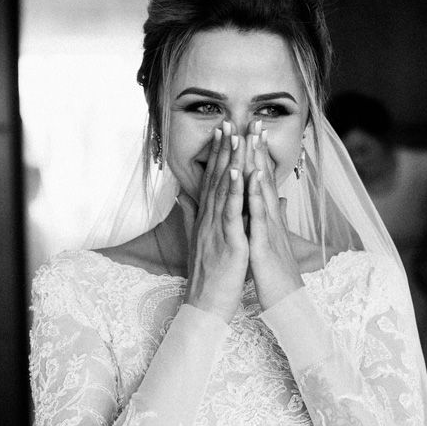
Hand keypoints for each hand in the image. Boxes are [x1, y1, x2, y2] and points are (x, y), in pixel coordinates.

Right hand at [183, 120, 249, 321]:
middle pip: (217, 178)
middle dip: (224, 149)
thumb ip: (197, 217)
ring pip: (225, 189)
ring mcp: (217, 229)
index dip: (218, 155)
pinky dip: (235, 190)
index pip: (213, 181)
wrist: (207, 304)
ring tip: (235, 136)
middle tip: (228, 120)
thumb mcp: (204, 242)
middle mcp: (209, 219)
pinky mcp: (229, 241)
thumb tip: (186, 198)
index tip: (223, 131)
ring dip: (230, 161)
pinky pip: (232, 212)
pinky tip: (240, 172)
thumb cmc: (211, 276)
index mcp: (208, 219)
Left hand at [245, 122, 303, 309]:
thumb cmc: (277, 277)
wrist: (287, 305)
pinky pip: (260, 218)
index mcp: (268, 220)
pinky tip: (253, 178)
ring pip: (262, 192)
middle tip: (253, 121)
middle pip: (263, 180)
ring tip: (252, 138)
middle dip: (258, 150)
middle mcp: (270, 221)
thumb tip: (275, 202)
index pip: (260, 183)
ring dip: (258, 164)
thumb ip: (270, 222)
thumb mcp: (271, 244)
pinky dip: (256, 197)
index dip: (255, 157)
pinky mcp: (265, 246)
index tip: (249, 132)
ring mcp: (269, 231)